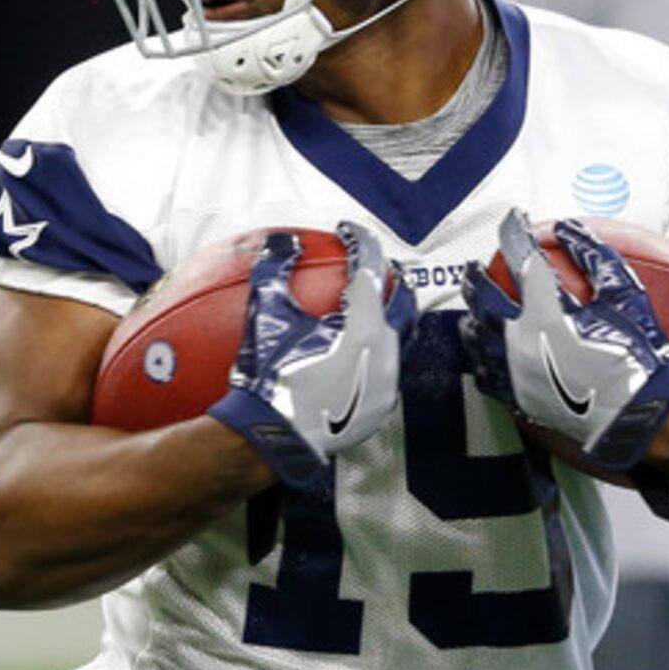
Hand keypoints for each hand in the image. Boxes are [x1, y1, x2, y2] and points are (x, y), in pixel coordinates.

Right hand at [207, 222, 412, 487]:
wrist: (274, 438)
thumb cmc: (269, 377)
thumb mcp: (265, 316)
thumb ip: (274, 270)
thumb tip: (281, 241)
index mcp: (364, 325)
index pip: (371, 268)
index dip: (360, 241)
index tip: (346, 231)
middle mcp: (386, 351)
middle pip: (402, 301)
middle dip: (391, 277)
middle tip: (374, 266)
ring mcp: (388, 381)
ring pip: (399, 337)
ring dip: (388, 315)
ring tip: (370, 304)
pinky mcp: (381, 405)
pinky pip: (386, 368)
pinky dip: (376, 350)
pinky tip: (358, 348)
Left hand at [461, 211, 668, 471]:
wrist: (638, 414)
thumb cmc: (638, 353)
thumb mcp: (626, 295)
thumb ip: (595, 256)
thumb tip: (568, 228)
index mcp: (545, 310)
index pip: (521, 259)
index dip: (513, 233)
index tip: (512, 220)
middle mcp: (520, 340)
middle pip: (483, 299)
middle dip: (476, 278)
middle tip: (475, 269)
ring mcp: (515, 372)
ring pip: (477, 340)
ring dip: (472, 319)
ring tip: (472, 312)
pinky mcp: (519, 400)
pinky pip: (487, 377)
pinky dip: (481, 361)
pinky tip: (484, 358)